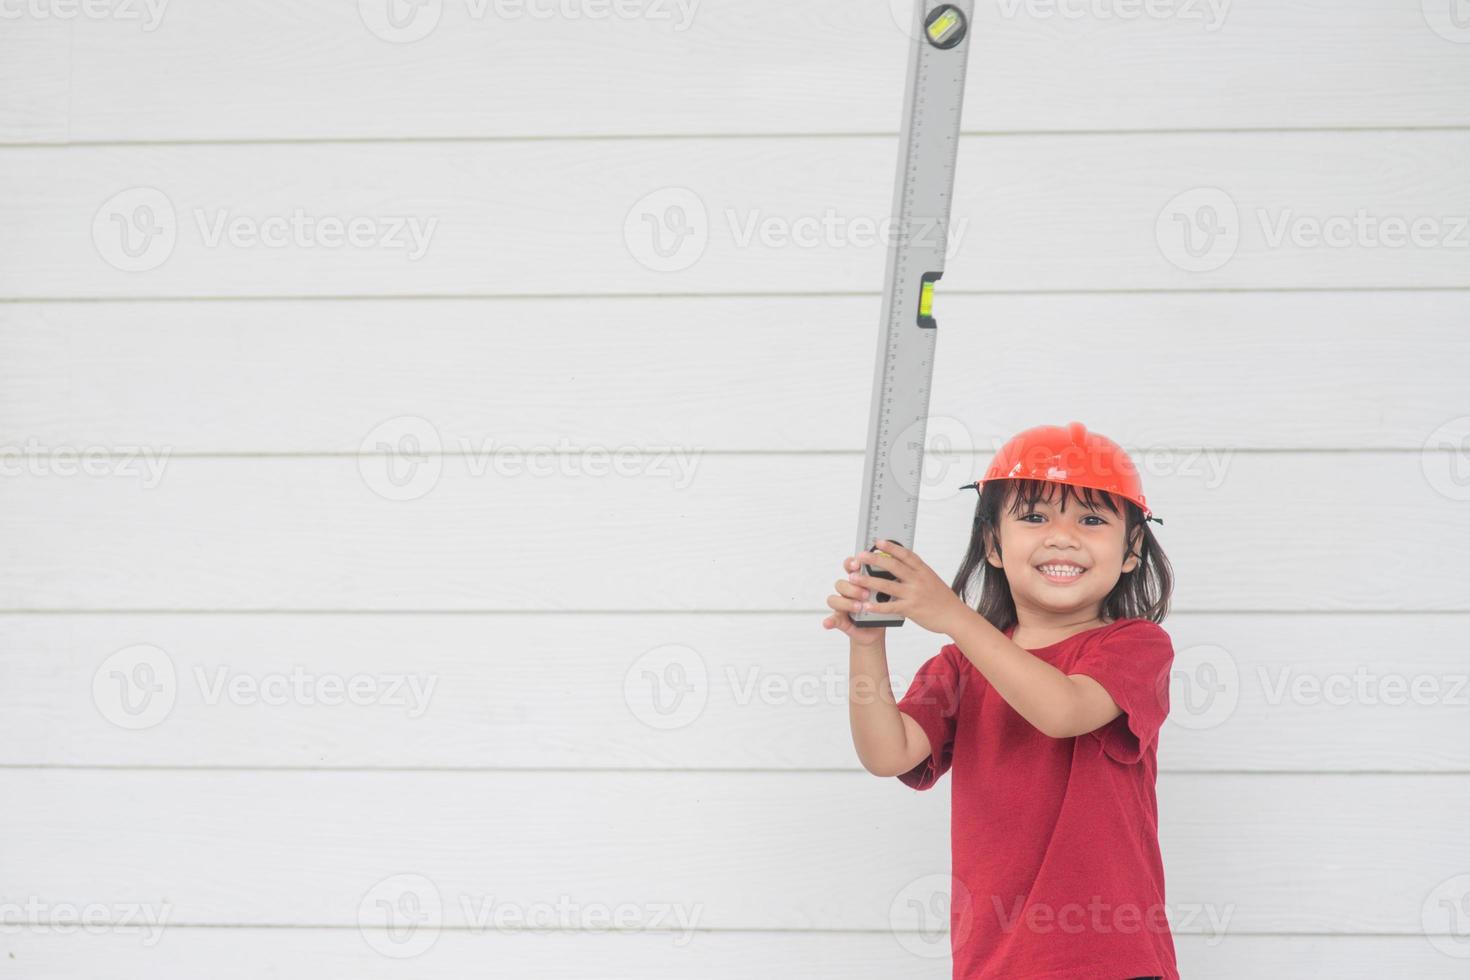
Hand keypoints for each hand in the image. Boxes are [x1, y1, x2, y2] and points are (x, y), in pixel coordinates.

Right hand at [823, 554, 885, 647]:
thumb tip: (890, 575)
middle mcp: (847, 592)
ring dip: (846, 603)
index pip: (849, 567)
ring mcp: (842, 606)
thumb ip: (884, 584)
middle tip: (866, 594)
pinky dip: (829, 621)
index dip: (851, 564)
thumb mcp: (887, 595)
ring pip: (834, 599)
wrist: (877, 628)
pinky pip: (832, 619)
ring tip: (859, 607)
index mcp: (857, 581)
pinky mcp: (840, 620)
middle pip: (841, 584)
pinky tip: (828, 623)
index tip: (858, 564)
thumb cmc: (881, 608)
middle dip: (853, 588)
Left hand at [849, 539, 972, 636]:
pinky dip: (876, 606)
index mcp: (923, 571)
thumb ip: (916, 572)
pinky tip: (865, 605)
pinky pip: (890, 607)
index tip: (877, 541)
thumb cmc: (942, 598)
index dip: (891, 547)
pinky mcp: (911, 609)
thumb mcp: (931, 579)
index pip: (905, 555)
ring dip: (868, 581)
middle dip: (874, 560)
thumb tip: (900, 563)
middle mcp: (918, 580)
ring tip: (854, 578)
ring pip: (887, 585)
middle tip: (860, 556)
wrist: (955, 616)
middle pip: (893, 566)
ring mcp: (914, 594)